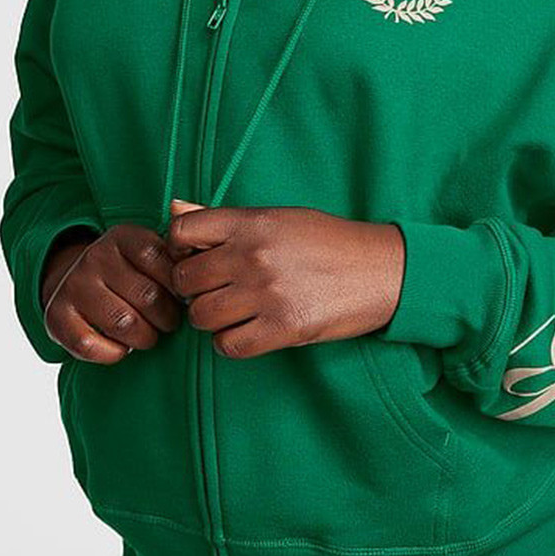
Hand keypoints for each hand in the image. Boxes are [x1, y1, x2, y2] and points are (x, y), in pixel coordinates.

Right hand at [42, 223, 183, 363]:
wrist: (76, 282)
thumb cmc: (130, 273)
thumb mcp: (152, 252)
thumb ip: (181, 251)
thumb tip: (207, 260)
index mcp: (124, 236)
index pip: (162, 260)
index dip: (179, 287)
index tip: (183, 298)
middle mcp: (95, 255)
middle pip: (148, 297)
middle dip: (167, 318)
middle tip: (169, 323)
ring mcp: (74, 284)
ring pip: (124, 323)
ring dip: (144, 338)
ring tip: (148, 335)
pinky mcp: (56, 316)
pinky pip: (91, 345)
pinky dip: (113, 353)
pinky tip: (120, 346)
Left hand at [167, 199, 404, 359]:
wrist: (382, 269)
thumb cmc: (329, 241)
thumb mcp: (278, 217)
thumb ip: (224, 220)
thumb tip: (172, 209)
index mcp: (252, 222)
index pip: (181, 231)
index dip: (180, 248)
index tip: (195, 257)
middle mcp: (254, 255)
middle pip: (186, 279)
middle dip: (195, 288)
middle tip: (217, 290)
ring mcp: (266, 293)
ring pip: (201, 316)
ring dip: (211, 318)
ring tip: (235, 311)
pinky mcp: (282, 328)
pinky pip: (228, 346)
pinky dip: (231, 343)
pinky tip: (247, 331)